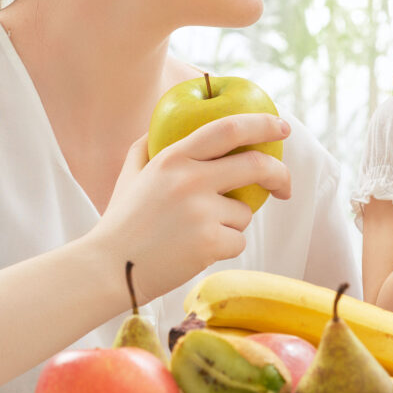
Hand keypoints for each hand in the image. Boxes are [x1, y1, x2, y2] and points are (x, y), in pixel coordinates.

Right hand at [93, 114, 291, 302]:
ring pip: (244, 212)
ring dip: (231, 224)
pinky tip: (194, 252)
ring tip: (194, 235)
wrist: (107, 268)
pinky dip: (224, 247)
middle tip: (285, 187)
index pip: (228, 128)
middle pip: (255, 164)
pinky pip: (238, 241)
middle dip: (279, 175)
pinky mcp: (209, 242)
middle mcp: (190, 178)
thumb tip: (170, 126)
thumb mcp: (131, 174)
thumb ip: (150, 146)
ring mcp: (201, 211)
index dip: (262, 124)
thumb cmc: (121, 222)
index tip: (282, 127)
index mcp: (173, 157)